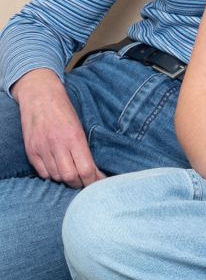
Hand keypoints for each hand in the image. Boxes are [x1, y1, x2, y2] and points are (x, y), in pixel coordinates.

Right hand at [14, 69, 103, 187]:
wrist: (40, 95)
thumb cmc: (64, 109)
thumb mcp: (80, 125)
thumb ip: (84, 147)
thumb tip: (94, 169)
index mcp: (74, 137)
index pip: (86, 169)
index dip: (94, 180)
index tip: (100, 182)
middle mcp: (57, 144)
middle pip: (70, 177)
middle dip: (81, 183)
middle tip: (86, 181)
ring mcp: (42, 148)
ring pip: (56, 177)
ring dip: (66, 179)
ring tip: (73, 174)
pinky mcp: (31, 151)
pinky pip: (43, 173)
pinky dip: (52, 175)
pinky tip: (58, 168)